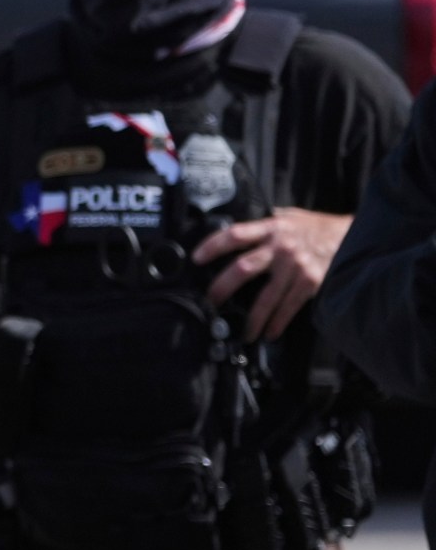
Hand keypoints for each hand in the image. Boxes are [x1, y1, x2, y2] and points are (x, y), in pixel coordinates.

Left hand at [193, 207, 351, 340]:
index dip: (213, 245)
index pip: (235, 235)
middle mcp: (281, 247)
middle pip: (242, 268)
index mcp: (272, 228)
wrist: (354, 234)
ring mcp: (295, 266)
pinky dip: (277, 322)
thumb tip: (237, 232)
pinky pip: (288, 307)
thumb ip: (265, 224)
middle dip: (222, 288)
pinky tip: (269, 333)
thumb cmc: (316, 227)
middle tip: (211, 302)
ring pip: (266, 297)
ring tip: (243, 332)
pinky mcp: (310, 282)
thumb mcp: (290, 217)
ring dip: (252, 319)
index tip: (196, 259)